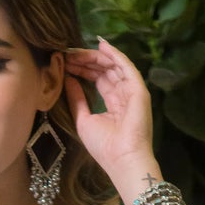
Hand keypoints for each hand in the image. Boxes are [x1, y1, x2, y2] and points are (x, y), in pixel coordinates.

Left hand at [63, 36, 158, 184]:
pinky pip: (126, 67)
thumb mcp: (83, 120)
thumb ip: (77, 99)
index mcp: (112, 104)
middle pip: (105, 70)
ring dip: (95, 56)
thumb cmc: (103, 146)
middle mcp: (123, 95)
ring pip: (114, 66)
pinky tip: (101, 45)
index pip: (98, 79)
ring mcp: (132, 91)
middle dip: (86, 60)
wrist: (122, 159)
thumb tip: (68, 78)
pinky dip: (115, 54)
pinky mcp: (138, 89)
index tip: (66, 62)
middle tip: (68, 53)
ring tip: (77, 51)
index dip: (83, 69)